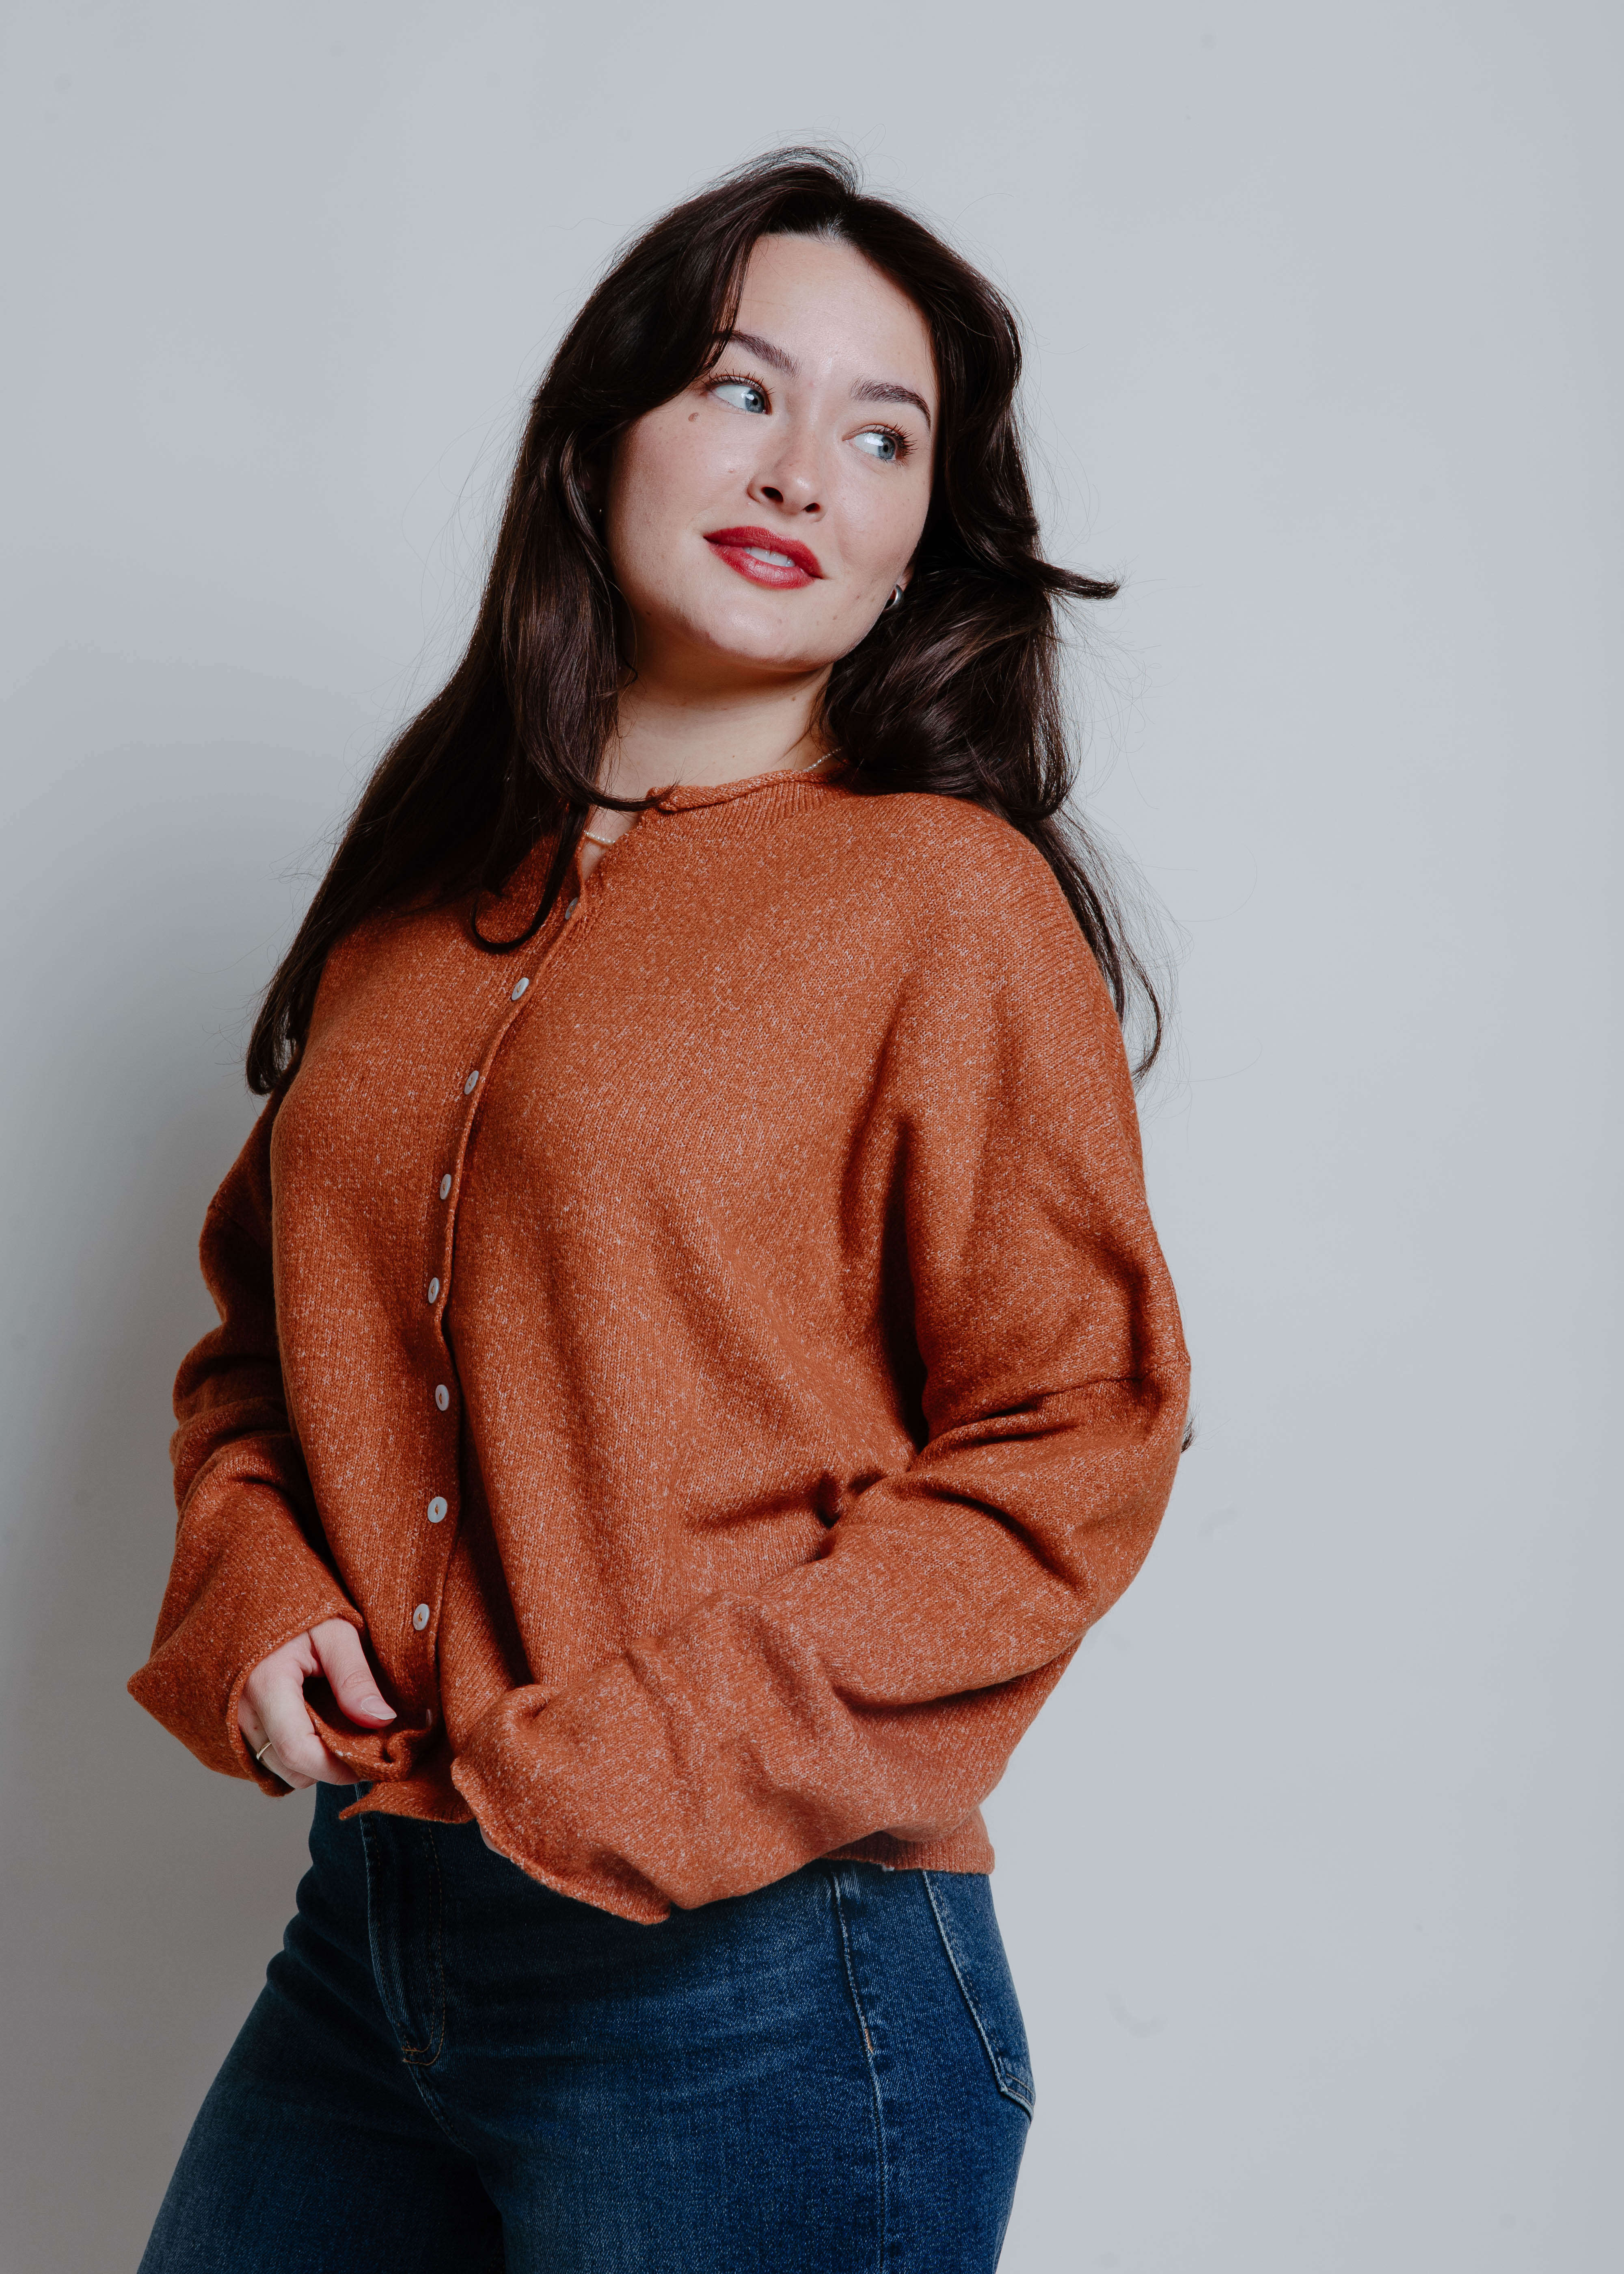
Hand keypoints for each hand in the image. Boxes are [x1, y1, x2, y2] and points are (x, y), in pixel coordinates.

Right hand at [237, 1619, 395, 1787]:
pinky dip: (293, 1752)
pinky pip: (266, 1755)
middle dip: (328, 1767)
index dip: (336, 1768)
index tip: (368, 1762)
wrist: (255, 1594)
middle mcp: (240, 1710)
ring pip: (277, 1767)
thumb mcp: (335, 1632)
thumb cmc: (297, 1608)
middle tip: (361, 1746)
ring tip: (338, 1729)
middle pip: (288, 1768)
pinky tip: (313, 1725)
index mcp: (265, 1684)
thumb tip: (381, 1720)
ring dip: (311, 1761)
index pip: (298, 1752)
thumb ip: (355, 1677)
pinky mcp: (234, 1723)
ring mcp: (232, 1719)